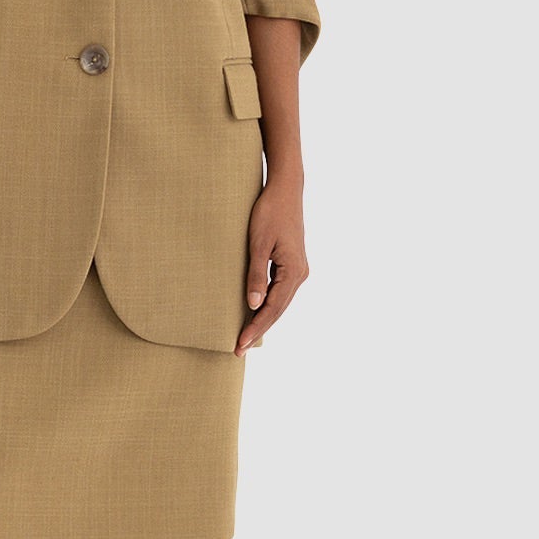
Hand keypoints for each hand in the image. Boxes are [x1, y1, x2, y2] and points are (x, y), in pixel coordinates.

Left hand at [236, 177, 308, 353]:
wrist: (285, 189)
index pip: (272, 308)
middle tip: (238, 350)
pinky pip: (280, 292)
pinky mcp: (292, 263)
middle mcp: (300, 274)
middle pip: (278, 310)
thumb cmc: (269, 212)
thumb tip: (253, 304)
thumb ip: (256, 274)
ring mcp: (298, 269)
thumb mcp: (258, 243)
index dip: (255, 328)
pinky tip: (256, 313)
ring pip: (280, 303)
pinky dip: (268, 305)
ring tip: (245, 337)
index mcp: (294, 272)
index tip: (239, 344)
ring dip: (263, 320)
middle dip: (258, 329)